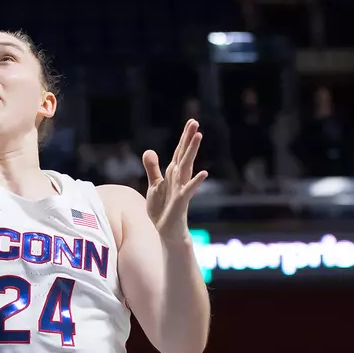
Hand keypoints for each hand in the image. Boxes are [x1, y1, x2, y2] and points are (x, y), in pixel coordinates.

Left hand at [143, 119, 208, 236]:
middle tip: (195, 122)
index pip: (179, 151)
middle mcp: (179, 178)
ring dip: (192, 152)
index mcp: (172, 173)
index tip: (192, 121)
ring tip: (199, 136)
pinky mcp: (181, 202)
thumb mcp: (154, 185)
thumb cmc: (162, 208)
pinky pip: (189, 190)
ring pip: (186, 167)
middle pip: (184, 154)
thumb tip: (149, 150)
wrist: (166, 231)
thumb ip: (153, 168)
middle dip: (189, 138)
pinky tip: (204, 172)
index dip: (184, 137)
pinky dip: (196, 181)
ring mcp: (181, 189)